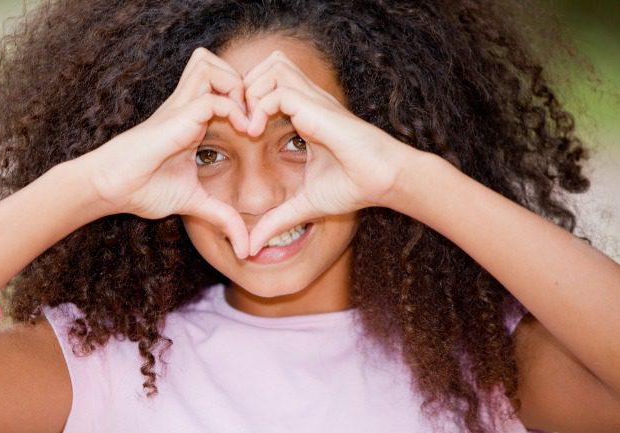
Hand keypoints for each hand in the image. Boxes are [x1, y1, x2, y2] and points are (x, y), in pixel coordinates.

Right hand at [77, 48, 250, 256]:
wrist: (110, 188)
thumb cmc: (142, 189)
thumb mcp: (193, 203)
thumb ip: (221, 217)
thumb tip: (245, 248)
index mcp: (192, 120)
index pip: (221, 86)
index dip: (246, 96)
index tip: (262, 126)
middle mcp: (187, 107)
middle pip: (215, 63)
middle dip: (243, 80)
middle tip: (257, 113)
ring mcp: (181, 109)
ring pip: (212, 66)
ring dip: (237, 86)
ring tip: (248, 117)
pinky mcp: (177, 118)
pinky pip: (212, 98)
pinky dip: (234, 108)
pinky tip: (244, 131)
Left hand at [243, 51, 420, 254]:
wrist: (385, 181)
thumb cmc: (353, 187)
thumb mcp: (304, 205)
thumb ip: (276, 220)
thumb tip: (251, 247)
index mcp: (304, 114)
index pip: (268, 83)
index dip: (247, 99)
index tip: (237, 131)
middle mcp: (307, 100)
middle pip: (266, 65)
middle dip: (243, 87)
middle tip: (235, 121)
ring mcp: (313, 100)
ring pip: (270, 67)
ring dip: (250, 92)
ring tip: (245, 124)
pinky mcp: (317, 108)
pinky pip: (279, 91)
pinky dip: (260, 106)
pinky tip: (255, 132)